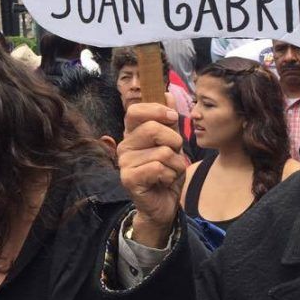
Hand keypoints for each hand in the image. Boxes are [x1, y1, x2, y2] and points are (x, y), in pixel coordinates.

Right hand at [117, 103, 187, 247]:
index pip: (136, 111)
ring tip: (170, 172)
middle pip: (153, 129)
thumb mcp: (172, 143)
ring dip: (176, 164)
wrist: (163, 205)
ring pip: (162, 152)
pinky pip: (158, 168)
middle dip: (174, 142)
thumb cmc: (166, 173)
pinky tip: (164, 181)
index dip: (157, 110)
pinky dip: (170, 175)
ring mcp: (124, 163)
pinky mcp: (129, 179)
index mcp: (132, 134)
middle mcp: (124, 146)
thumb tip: (167, 94)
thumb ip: (169, 120)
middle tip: (174, 154)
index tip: (173, 117)